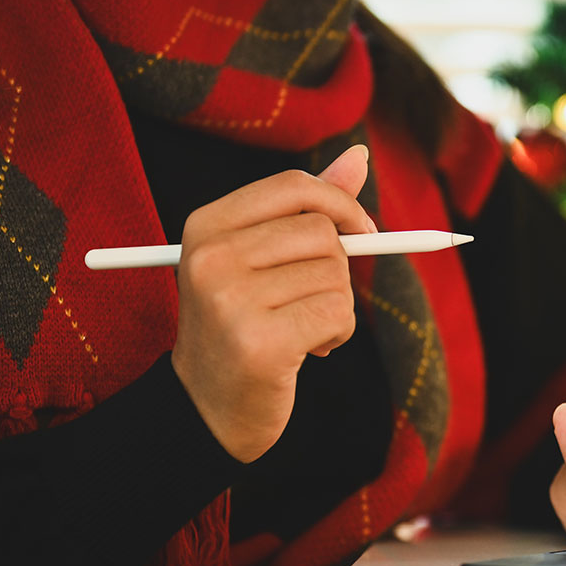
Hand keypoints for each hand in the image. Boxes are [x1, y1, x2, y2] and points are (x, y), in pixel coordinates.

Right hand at [171, 145, 375, 462]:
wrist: (210, 408)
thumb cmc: (247, 324)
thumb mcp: (266, 259)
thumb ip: (310, 208)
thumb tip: (359, 156)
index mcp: (205, 225)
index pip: (294, 186)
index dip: (340, 204)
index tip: (360, 231)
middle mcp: (210, 258)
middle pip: (322, 233)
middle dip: (337, 270)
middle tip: (310, 301)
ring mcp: (231, 300)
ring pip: (337, 276)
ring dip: (336, 308)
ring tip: (301, 330)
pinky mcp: (259, 342)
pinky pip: (338, 314)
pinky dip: (338, 333)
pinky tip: (308, 351)